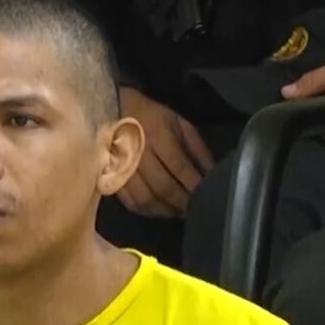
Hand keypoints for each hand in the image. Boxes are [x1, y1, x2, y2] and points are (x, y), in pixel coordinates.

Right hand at [115, 87, 214, 217]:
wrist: (114, 112)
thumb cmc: (152, 117)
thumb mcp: (180, 124)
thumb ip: (198, 149)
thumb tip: (212, 175)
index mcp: (159, 134)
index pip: (179, 167)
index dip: (194, 185)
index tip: (206, 196)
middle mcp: (139, 152)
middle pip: (163, 187)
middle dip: (182, 202)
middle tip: (194, 210)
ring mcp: (122, 167)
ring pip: (146, 199)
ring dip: (166, 211)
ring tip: (178, 212)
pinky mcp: (112, 177)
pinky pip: (131, 202)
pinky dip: (147, 211)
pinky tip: (158, 210)